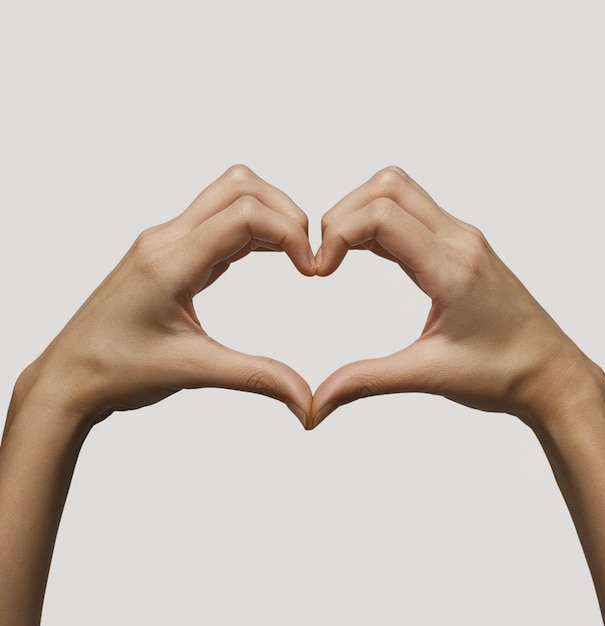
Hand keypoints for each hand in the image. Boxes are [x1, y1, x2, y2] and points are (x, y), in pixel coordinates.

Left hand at [17, 165, 315, 427]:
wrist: (68, 376)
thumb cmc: (114, 370)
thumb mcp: (193, 372)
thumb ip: (257, 378)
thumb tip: (307, 401)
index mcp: (169, 261)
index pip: (243, 214)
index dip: (289, 232)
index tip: (310, 268)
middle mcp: (166, 239)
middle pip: (239, 187)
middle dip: (285, 212)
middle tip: (306, 255)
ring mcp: (165, 241)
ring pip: (229, 197)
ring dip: (269, 217)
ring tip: (294, 256)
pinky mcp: (169, 252)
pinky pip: (218, 222)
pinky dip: (252, 231)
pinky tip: (269, 256)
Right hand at [311, 166, 598, 428]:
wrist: (553, 373)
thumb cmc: (503, 374)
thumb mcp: (428, 376)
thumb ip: (367, 381)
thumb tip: (319, 400)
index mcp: (452, 268)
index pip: (381, 215)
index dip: (336, 234)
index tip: (319, 271)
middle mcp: (460, 240)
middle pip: (387, 186)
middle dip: (342, 214)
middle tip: (325, 258)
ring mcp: (463, 238)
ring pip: (399, 191)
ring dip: (360, 213)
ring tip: (339, 255)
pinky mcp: (461, 245)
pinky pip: (412, 212)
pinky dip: (378, 223)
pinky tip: (365, 254)